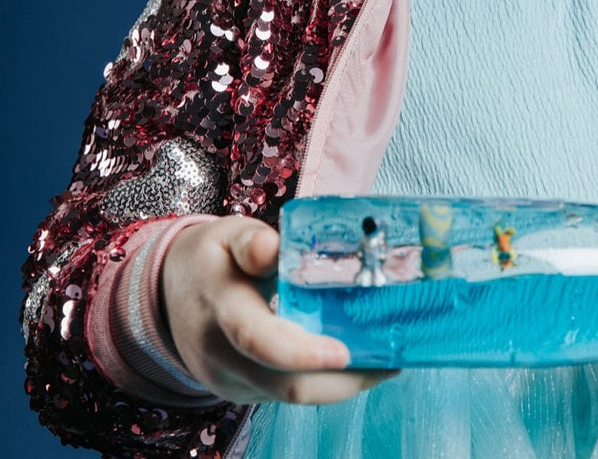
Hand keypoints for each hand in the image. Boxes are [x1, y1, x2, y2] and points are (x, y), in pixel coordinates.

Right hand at [161, 216, 393, 403]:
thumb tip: (271, 249)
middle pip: (286, 385)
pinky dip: (325, 383)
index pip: (258, 340)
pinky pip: (288, 395)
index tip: (345, 351)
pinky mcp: (243, 390)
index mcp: (220, 308)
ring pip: (293, 398)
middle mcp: (222, 356)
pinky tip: (357, 362)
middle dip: (344, 379)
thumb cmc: (211, 258)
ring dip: (342, 385)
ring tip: (386, 360)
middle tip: (391, 359)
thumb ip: (251, 241)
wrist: (169, 293)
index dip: (303, 352)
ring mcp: (231, 380)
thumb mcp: (225, 235)